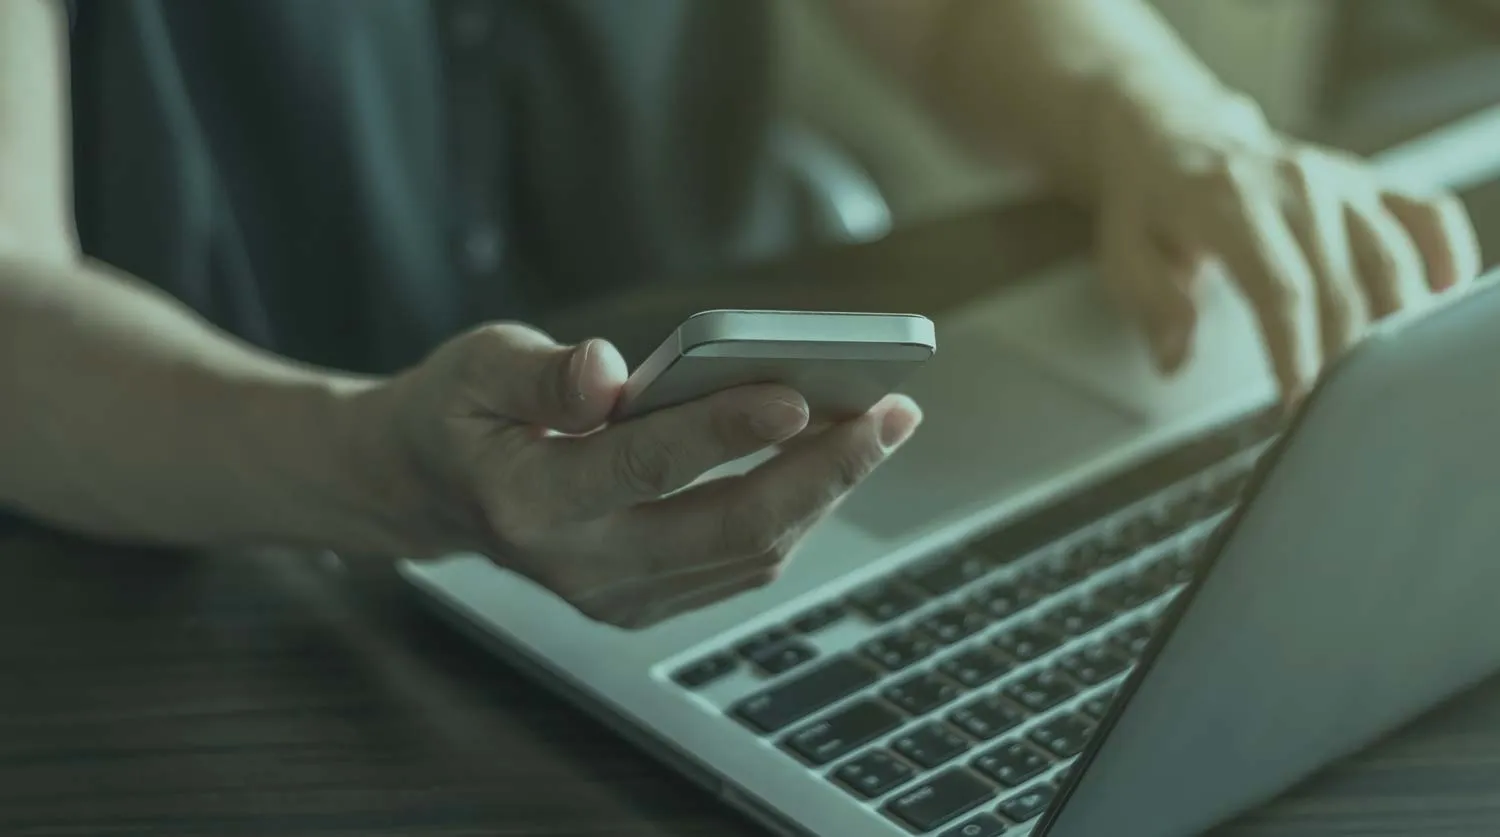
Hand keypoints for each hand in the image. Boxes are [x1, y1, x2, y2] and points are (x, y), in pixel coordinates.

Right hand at [370, 324, 921, 628]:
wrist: (426, 491)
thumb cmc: (458, 413)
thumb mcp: (475, 367)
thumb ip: (541, 373)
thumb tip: (609, 373)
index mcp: (529, 501)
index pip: (645, 465)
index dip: (725, 431)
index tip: (800, 394)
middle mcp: (579, 565)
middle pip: (726, 529)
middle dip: (821, 473)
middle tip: (890, 414)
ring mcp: (617, 596)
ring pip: (748, 556)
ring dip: (823, 493)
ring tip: (881, 426)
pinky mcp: (644, 603)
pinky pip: (739, 568)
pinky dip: (795, 515)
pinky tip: (829, 461)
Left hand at [1094, 80, 1481, 400]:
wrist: (1171, 132)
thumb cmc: (1148, 201)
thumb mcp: (1122, 251)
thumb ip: (1152, 303)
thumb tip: (1175, 357)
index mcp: (1228, 202)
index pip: (1279, 287)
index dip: (1296, 350)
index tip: (1298, 402)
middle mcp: (1294, 185)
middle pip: (1339, 283)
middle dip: (1340, 356)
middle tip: (1333, 413)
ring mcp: (1336, 181)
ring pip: (1390, 256)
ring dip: (1393, 324)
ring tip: (1383, 381)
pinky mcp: (1365, 181)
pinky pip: (1424, 214)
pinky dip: (1445, 254)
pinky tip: (1442, 298)